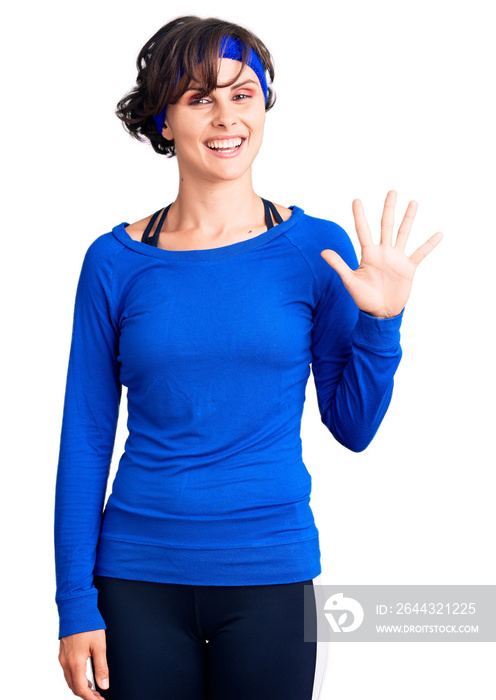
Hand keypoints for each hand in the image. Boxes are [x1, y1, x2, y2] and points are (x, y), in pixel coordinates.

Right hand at [58, 629, 108, 698]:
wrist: (75, 608)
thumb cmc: (88, 624)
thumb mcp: (99, 646)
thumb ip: (101, 667)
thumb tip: (104, 685)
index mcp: (75, 662)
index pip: (81, 689)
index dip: (91, 698)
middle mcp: (66, 662)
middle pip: (74, 687)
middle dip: (86, 695)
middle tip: (98, 696)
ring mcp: (63, 658)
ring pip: (70, 680)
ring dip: (80, 687)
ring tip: (93, 689)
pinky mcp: (63, 653)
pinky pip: (67, 672)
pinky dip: (76, 678)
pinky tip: (85, 676)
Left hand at [320, 190, 442, 317]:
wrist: (380, 313)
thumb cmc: (363, 298)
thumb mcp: (350, 281)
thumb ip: (339, 265)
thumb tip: (322, 252)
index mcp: (368, 254)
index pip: (363, 230)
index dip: (359, 216)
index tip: (356, 200)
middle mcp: (383, 252)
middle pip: (386, 225)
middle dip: (389, 208)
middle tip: (392, 191)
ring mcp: (397, 258)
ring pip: (403, 234)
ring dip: (408, 218)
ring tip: (414, 202)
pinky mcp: (409, 268)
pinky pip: (420, 253)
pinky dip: (429, 244)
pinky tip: (438, 234)